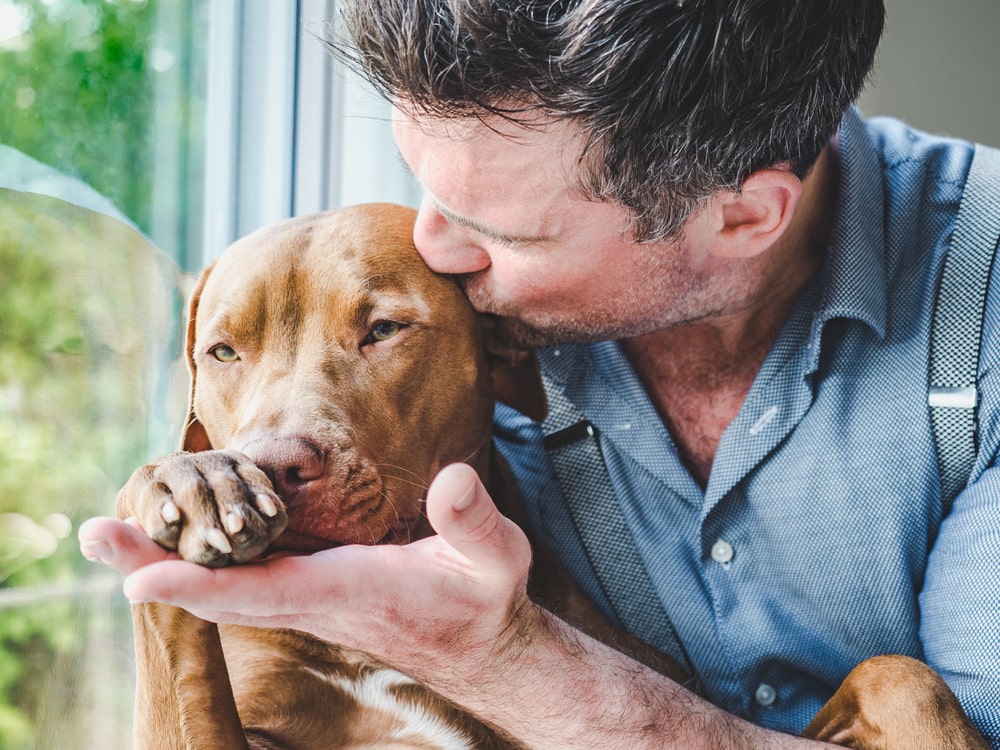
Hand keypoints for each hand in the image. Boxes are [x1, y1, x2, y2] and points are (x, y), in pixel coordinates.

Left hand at [80, 463, 535, 680]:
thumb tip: (451, 481)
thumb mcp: (497, 555)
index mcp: (350, 589)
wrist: (481, 647)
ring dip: (165, 560)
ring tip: (110, 530)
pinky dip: (199, 562)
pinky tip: (175, 538)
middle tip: (91, 533)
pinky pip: (242, 579)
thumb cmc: (485, 597)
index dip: (199, 584)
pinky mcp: (311, 592)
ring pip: (223, 584)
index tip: (137, 579)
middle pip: (221, 588)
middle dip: (154, 563)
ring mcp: (308, 599)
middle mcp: (315, 599)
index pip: (264, 589)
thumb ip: (474, 520)